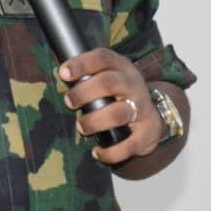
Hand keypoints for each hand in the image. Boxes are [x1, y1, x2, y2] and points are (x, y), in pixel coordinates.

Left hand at [58, 48, 162, 164]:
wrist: (152, 115)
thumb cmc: (118, 93)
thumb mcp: (108, 75)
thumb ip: (87, 74)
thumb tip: (58, 76)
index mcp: (120, 66)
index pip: (102, 58)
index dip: (81, 64)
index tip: (63, 73)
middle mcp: (133, 84)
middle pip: (108, 83)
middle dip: (84, 92)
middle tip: (69, 102)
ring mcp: (142, 108)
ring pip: (119, 113)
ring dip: (95, 121)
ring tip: (81, 127)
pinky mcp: (147, 132)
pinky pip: (130, 144)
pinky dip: (112, 152)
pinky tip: (97, 153)